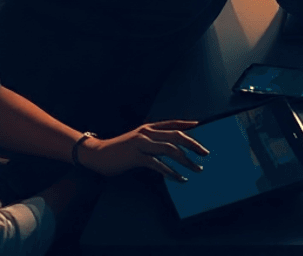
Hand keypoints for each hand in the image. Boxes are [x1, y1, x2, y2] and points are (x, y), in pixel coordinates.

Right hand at [77, 121, 208, 181]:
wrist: (97, 153)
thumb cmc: (118, 148)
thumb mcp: (137, 139)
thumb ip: (151, 139)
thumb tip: (167, 143)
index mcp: (148, 128)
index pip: (172, 123)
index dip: (186, 124)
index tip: (199, 125)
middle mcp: (147, 133)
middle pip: (176, 136)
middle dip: (193, 144)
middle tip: (205, 152)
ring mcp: (142, 144)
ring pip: (170, 150)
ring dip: (186, 160)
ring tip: (196, 169)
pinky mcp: (137, 157)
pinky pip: (158, 165)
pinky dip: (171, 172)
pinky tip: (179, 178)